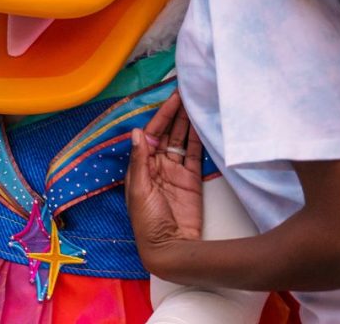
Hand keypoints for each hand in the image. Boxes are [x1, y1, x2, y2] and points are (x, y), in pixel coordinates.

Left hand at [126, 93, 204, 264]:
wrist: (169, 247)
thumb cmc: (147, 220)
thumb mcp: (139, 189)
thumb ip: (140, 160)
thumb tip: (136, 131)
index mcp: (142, 164)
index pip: (152, 132)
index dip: (162, 114)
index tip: (172, 96)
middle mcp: (158, 164)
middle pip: (168, 132)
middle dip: (176, 112)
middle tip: (187, 91)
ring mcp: (176, 171)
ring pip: (182, 140)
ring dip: (188, 122)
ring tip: (196, 101)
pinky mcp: (192, 181)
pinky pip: (195, 155)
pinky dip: (198, 139)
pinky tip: (203, 124)